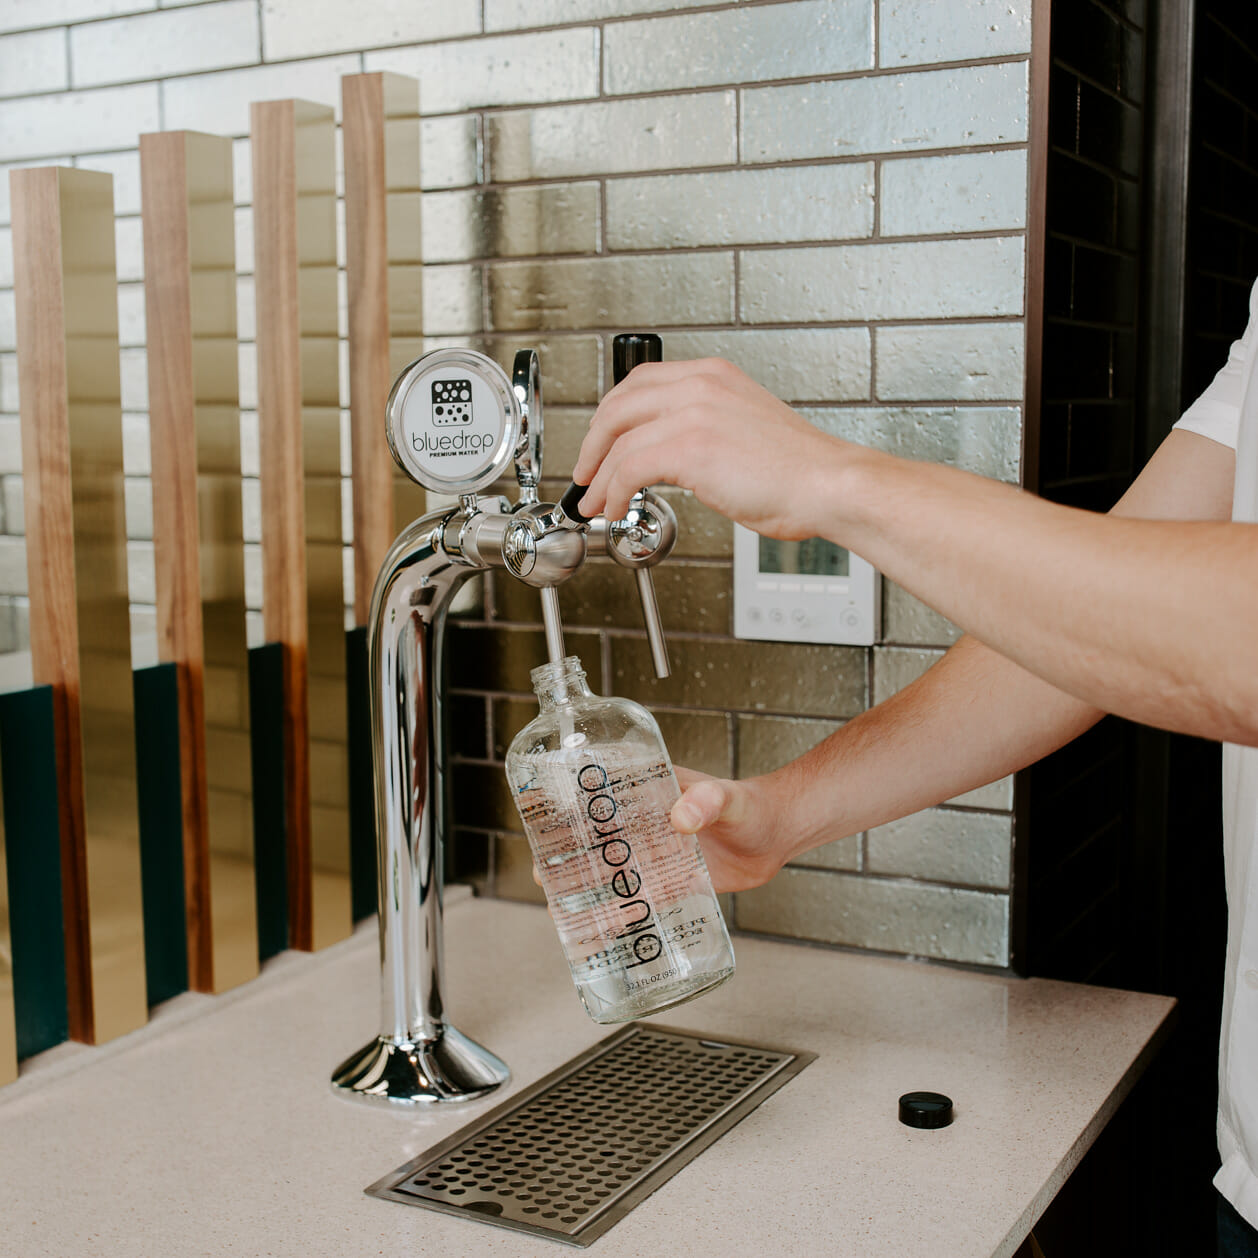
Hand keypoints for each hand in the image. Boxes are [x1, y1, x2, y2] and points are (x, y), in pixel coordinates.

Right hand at [530, 764, 791, 895]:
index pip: (597, 795)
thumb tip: (683, 817)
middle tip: (543, 875)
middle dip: (565, 856)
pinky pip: (638, 900)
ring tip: (558, 911)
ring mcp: (658, 853)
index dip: (565, 807)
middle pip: (595, 839)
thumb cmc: (753, 805)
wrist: (780, 834)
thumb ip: (709, 802)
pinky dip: (618, 914)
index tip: (538, 819)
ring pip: (612, 872)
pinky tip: (600, 932)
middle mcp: (647, 823)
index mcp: (650, 791)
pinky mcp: (673, 881)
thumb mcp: (729, 799)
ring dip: (585, 888)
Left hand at [571, 357, 861, 537]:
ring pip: (618, 440)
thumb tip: (672, 457)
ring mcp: (693, 412)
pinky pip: (629, 468)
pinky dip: (613, 492)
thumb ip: (707, 429)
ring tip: (594, 502)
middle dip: (592, 444)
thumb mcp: (745, 429)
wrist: (828, 484)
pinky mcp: (689, 447)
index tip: (601, 442)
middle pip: (618, 405)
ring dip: (598, 477)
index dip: (611, 415)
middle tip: (585, 472)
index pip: (641, 383)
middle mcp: (700, 385)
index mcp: (714, 376)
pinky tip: (617, 509)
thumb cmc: (798, 470)